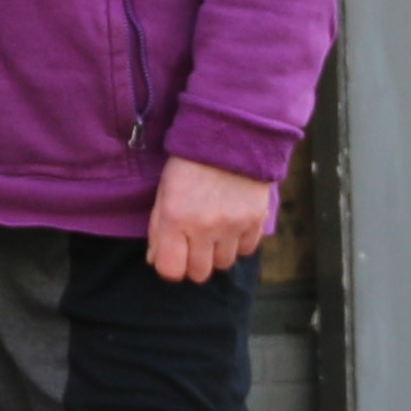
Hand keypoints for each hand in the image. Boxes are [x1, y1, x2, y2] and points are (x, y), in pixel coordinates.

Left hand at [146, 154, 277, 284]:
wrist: (229, 137)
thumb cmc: (189, 164)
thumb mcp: (164, 192)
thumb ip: (158, 229)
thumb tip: (155, 261)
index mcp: (174, 218)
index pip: (170, 271)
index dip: (170, 266)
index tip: (173, 255)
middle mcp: (204, 227)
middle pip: (199, 273)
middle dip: (194, 262)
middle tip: (194, 242)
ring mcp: (232, 226)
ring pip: (224, 264)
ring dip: (217, 252)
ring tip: (214, 228)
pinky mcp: (255, 221)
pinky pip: (246, 250)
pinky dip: (239, 242)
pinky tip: (232, 222)